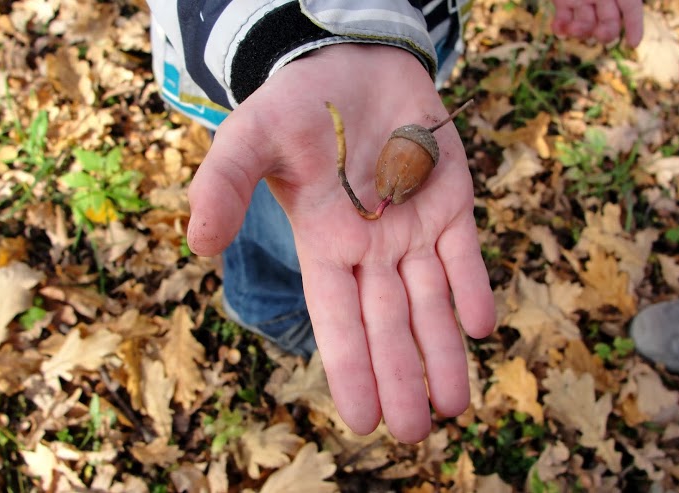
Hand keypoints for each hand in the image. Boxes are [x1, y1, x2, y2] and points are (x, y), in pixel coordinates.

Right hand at [186, 44, 494, 442]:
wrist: (351, 63)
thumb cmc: (296, 104)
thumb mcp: (249, 137)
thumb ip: (222, 186)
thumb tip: (197, 244)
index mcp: (324, 244)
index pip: (337, 319)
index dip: (350, 368)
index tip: (362, 421)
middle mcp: (371, 249)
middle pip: (389, 324)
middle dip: (402, 377)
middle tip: (415, 433)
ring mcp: (415, 228)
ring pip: (431, 301)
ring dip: (445, 350)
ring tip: (456, 404)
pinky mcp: (452, 201)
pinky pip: (465, 253)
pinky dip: (473, 288)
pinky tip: (481, 326)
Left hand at [552, 0, 643, 46]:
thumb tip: (609, 24)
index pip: (631, 7)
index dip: (634, 25)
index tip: (633, 44)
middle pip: (608, 22)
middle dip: (605, 32)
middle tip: (600, 35)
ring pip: (585, 25)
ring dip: (580, 31)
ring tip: (572, 29)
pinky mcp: (562, 1)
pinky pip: (563, 20)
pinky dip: (560, 28)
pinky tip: (557, 28)